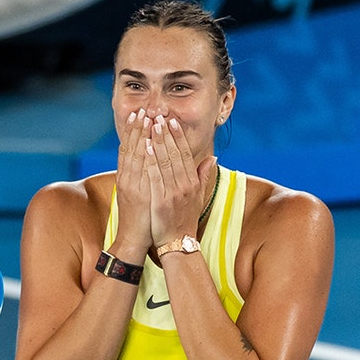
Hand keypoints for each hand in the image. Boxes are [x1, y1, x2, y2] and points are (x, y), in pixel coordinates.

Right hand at [112, 108, 154, 257]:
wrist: (134, 239)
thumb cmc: (141, 219)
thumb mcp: (142, 195)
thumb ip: (146, 178)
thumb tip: (151, 164)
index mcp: (128, 178)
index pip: (129, 149)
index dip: (134, 132)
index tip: (139, 115)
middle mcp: (127, 179)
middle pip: (130, 148)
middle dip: (136, 128)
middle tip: (142, 110)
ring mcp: (131, 185)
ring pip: (133, 155)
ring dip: (139, 136)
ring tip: (145, 118)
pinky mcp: (136, 194)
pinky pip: (139, 171)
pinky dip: (142, 155)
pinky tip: (146, 142)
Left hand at [145, 115, 216, 244]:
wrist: (178, 242)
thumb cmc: (185, 218)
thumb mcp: (198, 196)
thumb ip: (203, 175)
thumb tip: (213, 157)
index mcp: (193, 183)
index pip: (186, 154)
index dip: (179, 137)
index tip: (173, 121)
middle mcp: (185, 185)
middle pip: (176, 154)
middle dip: (168, 134)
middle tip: (160, 116)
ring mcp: (173, 193)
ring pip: (166, 162)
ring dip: (159, 141)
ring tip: (152, 125)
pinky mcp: (161, 201)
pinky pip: (155, 176)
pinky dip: (151, 160)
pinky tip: (146, 147)